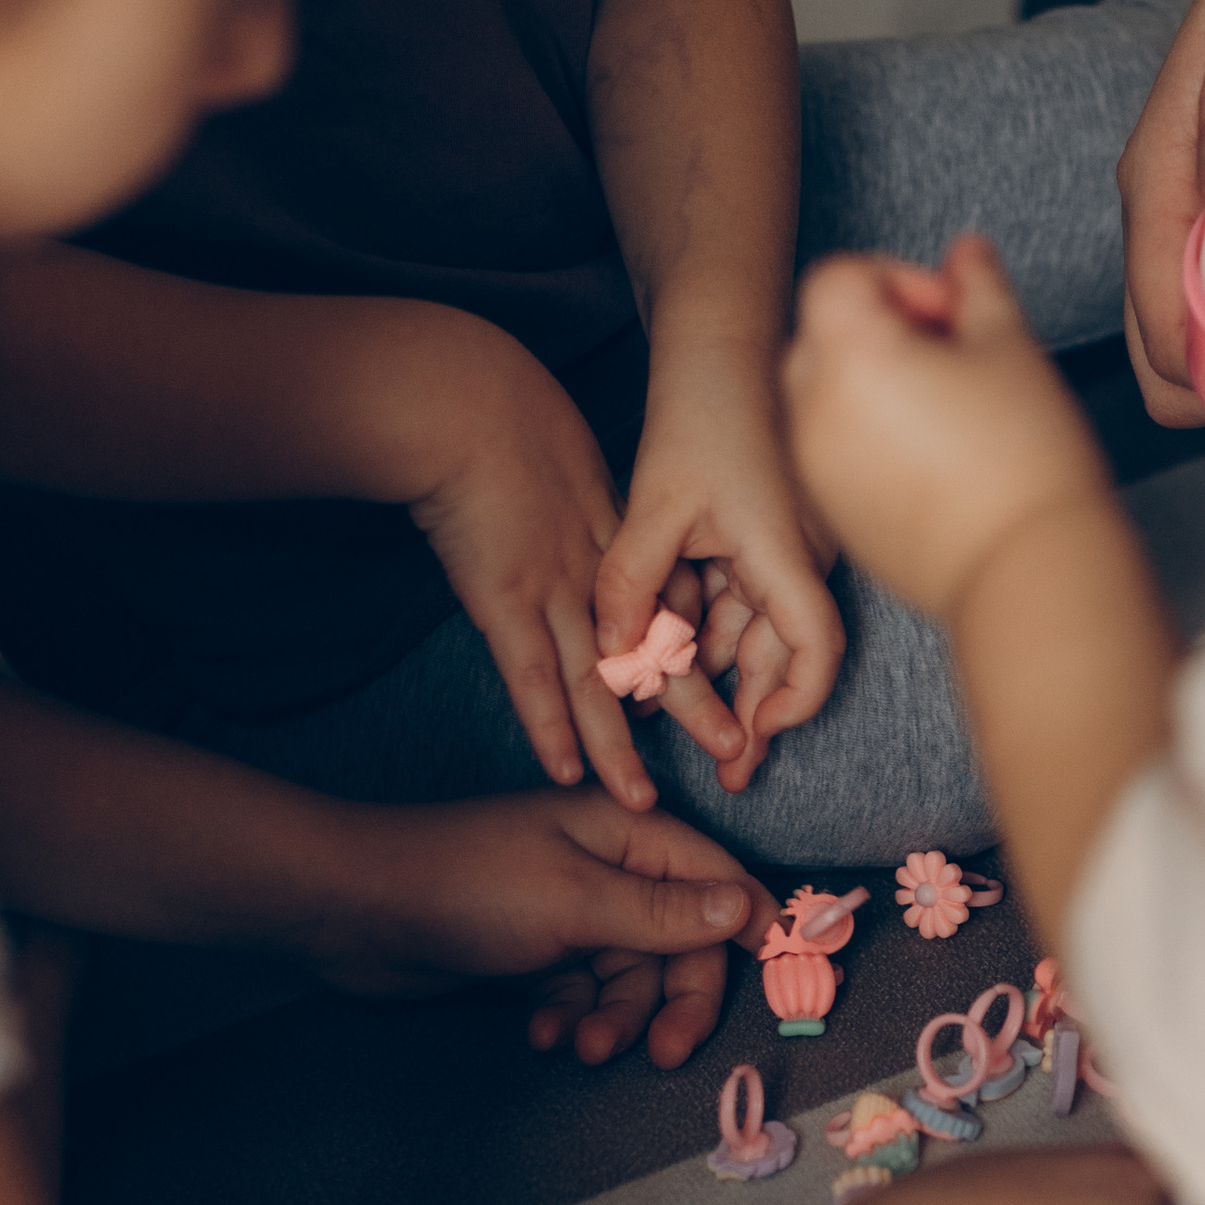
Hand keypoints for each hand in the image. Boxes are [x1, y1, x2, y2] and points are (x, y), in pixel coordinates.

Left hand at [313, 787, 775, 1069]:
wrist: (356, 911)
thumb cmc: (466, 886)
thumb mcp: (576, 901)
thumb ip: (663, 914)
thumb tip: (748, 910)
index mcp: (626, 835)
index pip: (717, 881)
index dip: (752, 930)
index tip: (784, 980)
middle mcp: (607, 871)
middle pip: (680, 944)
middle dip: (675, 1000)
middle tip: (666, 1053)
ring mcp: (570, 915)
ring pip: (631, 980)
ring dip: (615, 1020)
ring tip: (579, 1047)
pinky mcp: (535, 955)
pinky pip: (583, 996)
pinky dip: (570, 1019)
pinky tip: (541, 1035)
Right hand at [409, 353, 710, 816]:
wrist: (469, 405)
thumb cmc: (506, 423)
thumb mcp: (562, 465)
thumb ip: (577, 510)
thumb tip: (577, 533)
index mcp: (612, 543)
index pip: (668, 611)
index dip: (693, 654)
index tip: (719, 691)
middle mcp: (592, 577)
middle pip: (654, 655)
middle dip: (693, 709)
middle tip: (735, 751)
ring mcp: (552, 592)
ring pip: (598, 683)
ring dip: (621, 745)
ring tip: (645, 798)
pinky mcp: (504, 601)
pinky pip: (534, 678)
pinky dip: (552, 727)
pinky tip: (569, 771)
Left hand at [596, 363, 845, 794]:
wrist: (723, 342)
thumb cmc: (703, 410)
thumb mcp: (654, 504)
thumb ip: (631, 584)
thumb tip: (611, 658)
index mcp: (786, 551)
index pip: (817, 649)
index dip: (796, 703)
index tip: (756, 736)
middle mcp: (799, 556)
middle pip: (787, 654)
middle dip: (755, 714)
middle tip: (729, 770)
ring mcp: (787, 547)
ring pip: (757, 629)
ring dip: (723, 671)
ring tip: (684, 720)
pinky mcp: (768, 535)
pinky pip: (744, 597)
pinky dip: (713, 627)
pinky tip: (674, 651)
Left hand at [784, 234, 1110, 628]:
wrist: (1025, 573)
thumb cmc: (1023, 459)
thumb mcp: (1009, 347)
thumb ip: (978, 287)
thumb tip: (967, 255)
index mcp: (846, 354)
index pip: (839, 278)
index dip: (899, 279)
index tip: (953, 312)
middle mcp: (811, 409)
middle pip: (823, 333)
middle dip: (882, 329)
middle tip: (954, 354)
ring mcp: (814, 468)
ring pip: (826, 395)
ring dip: (874, 383)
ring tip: (950, 411)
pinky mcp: (833, 516)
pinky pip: (835, 451)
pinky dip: (869, 438)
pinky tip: (937, 460)